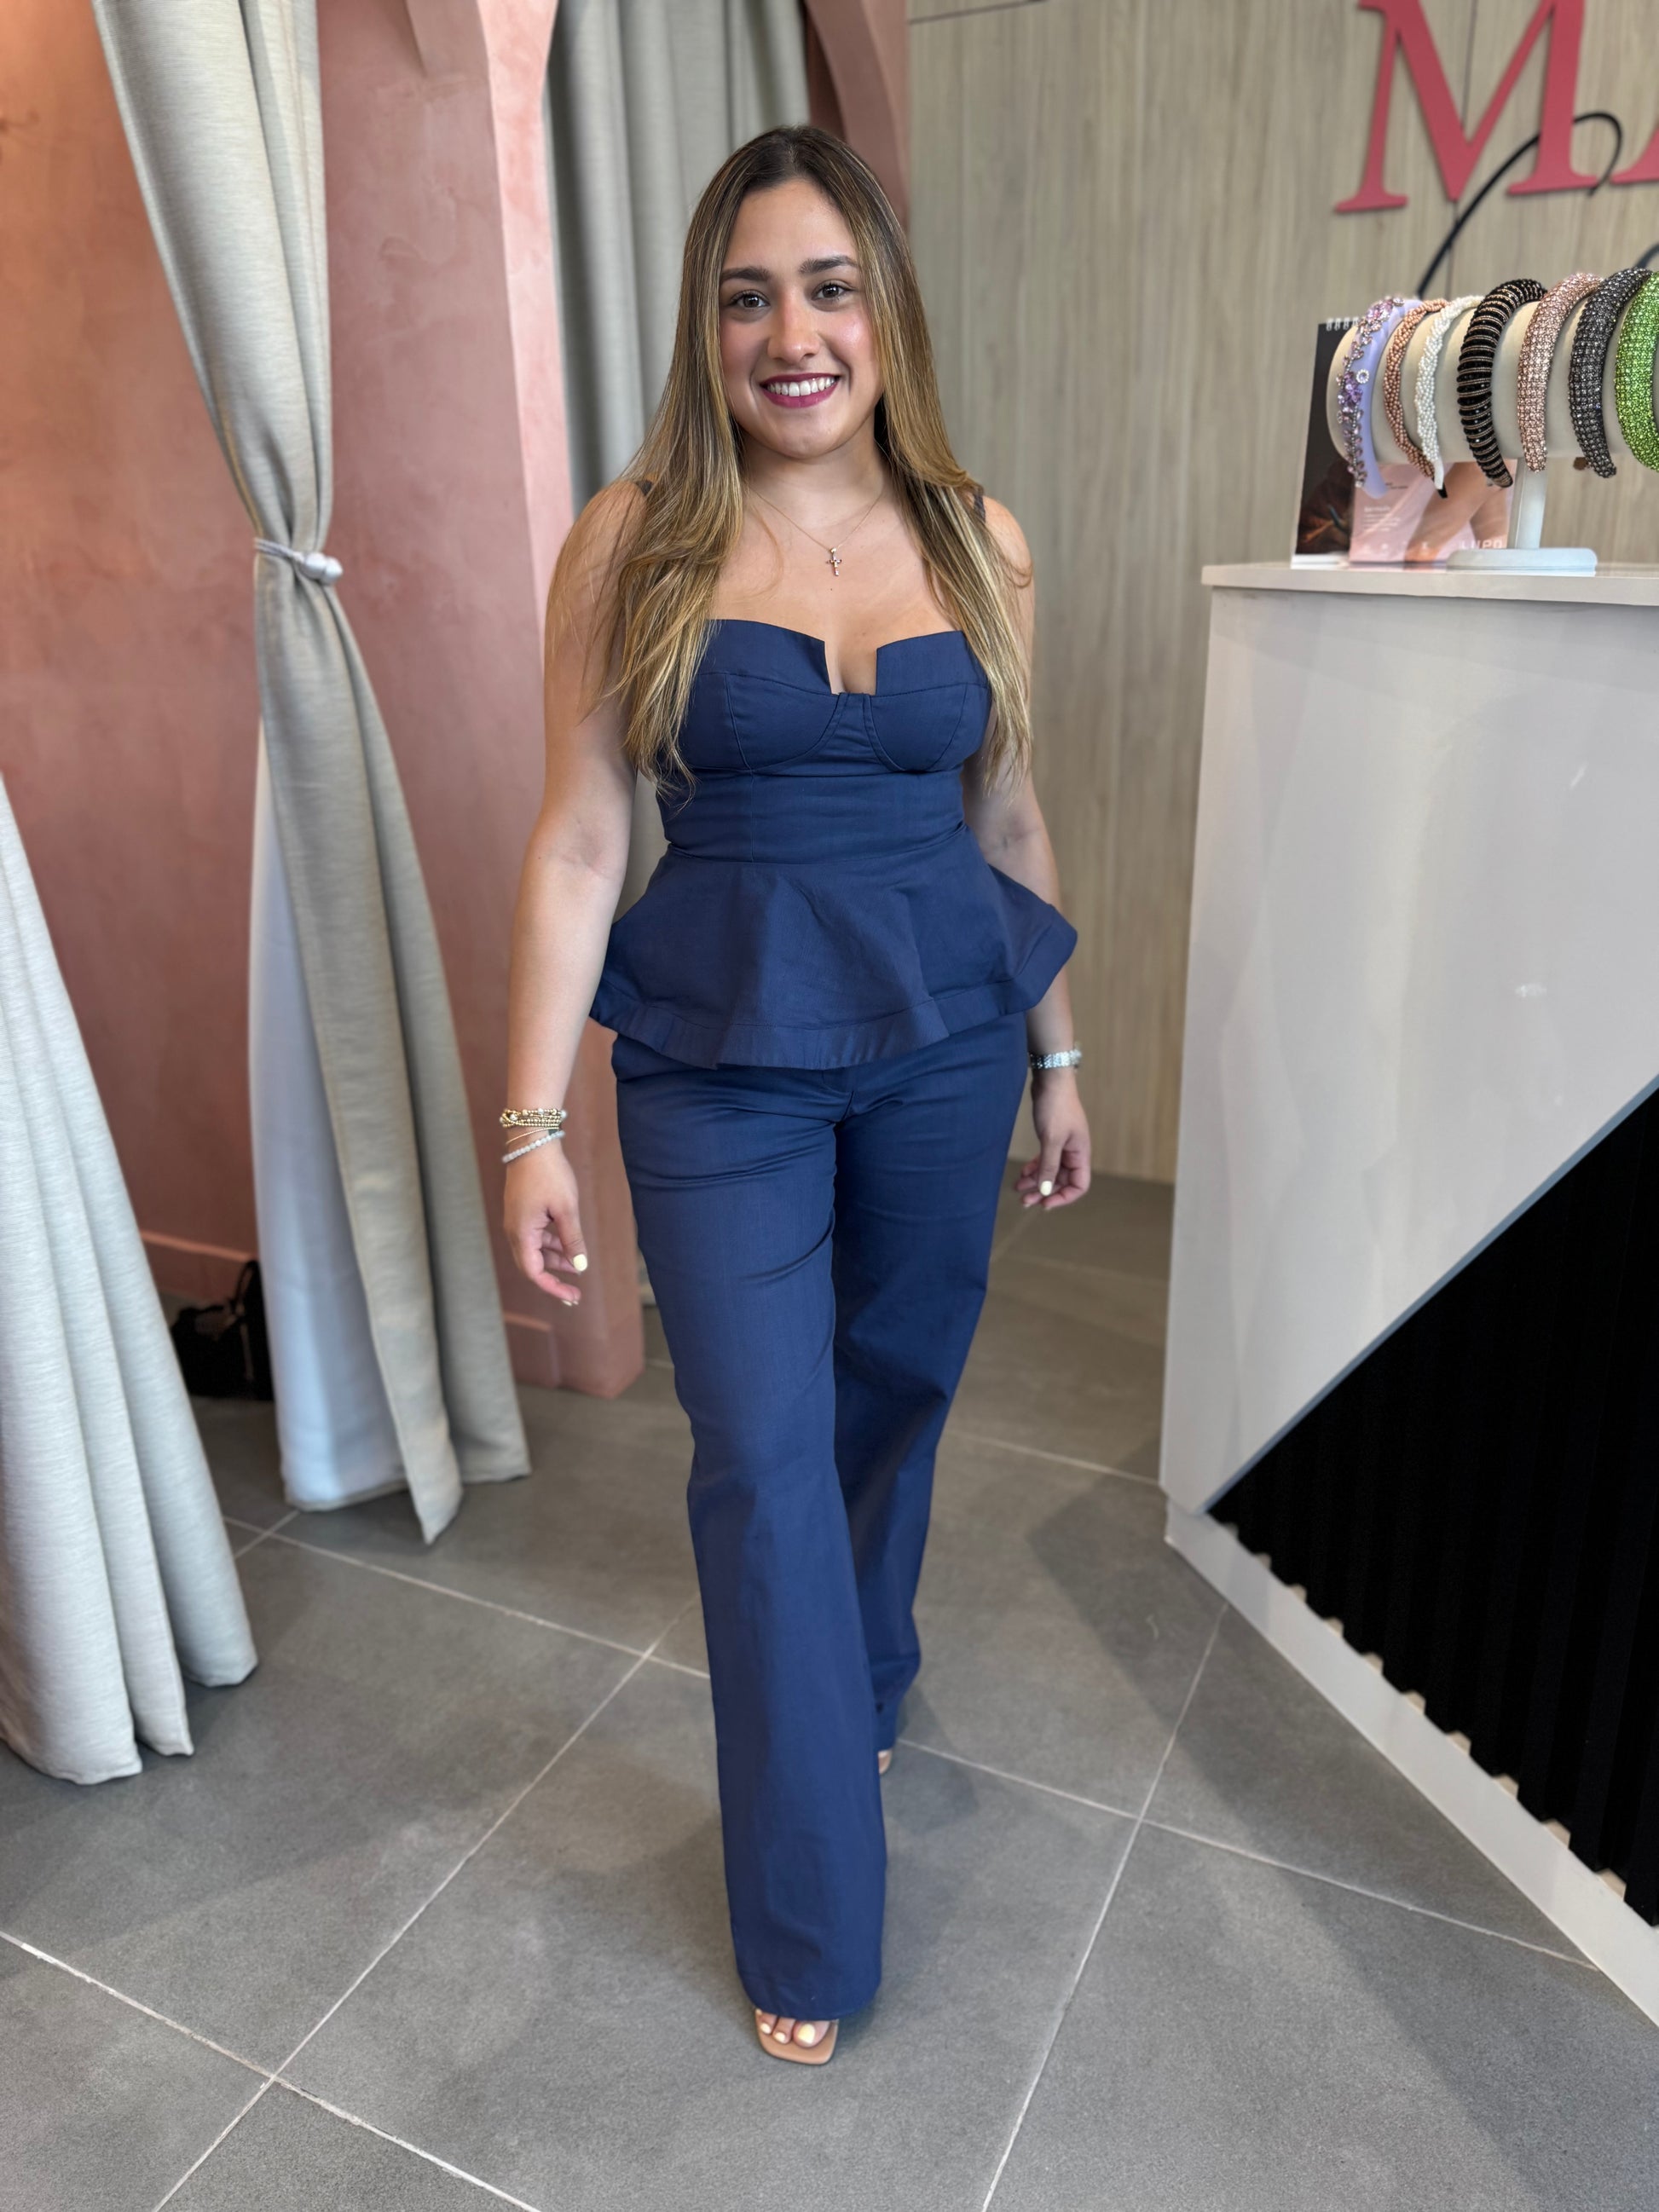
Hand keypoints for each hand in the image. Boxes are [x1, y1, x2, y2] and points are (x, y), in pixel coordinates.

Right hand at [503, 1141, 587, 1304]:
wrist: (532, 1142)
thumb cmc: (549, 1174)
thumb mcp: (567, 1209)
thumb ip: (572, 1239)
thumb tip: (580, 1266)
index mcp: (521, 1233)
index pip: (534, 1272)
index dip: (552, 1287)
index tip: (571, 1296)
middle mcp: (514, 1230)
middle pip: (532, 1264)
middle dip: (553, 1278)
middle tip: (575, 1291)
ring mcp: (516, 1220)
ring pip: (534, 1249)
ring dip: (554, 1258)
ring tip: (577, 1265)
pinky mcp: (521, 1211)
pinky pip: (534, 1235)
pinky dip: (550, 1243)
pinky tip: (567, 1243)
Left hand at [1017, 1068, 1090, 1208]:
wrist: (1051, 1079)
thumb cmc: (1056, 1106)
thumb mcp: (1051, 1138)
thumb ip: (1049, 1165)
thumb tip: (1045, 1190)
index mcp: (1080, 1154)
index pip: (1079, 1185)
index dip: (1063, 1197)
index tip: (1044, 1203)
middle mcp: (1074, 1152)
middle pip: (1061, 1181)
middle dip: (1044, 1192)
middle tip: (1024, 1201)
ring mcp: (1063, 1145)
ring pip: (1051, 1171)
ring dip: (1036, 1181)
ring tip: (1018, 1189)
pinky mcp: (1052, 1138)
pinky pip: (1045, 1160)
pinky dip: (1034, 1168)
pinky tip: (1022, 1173)